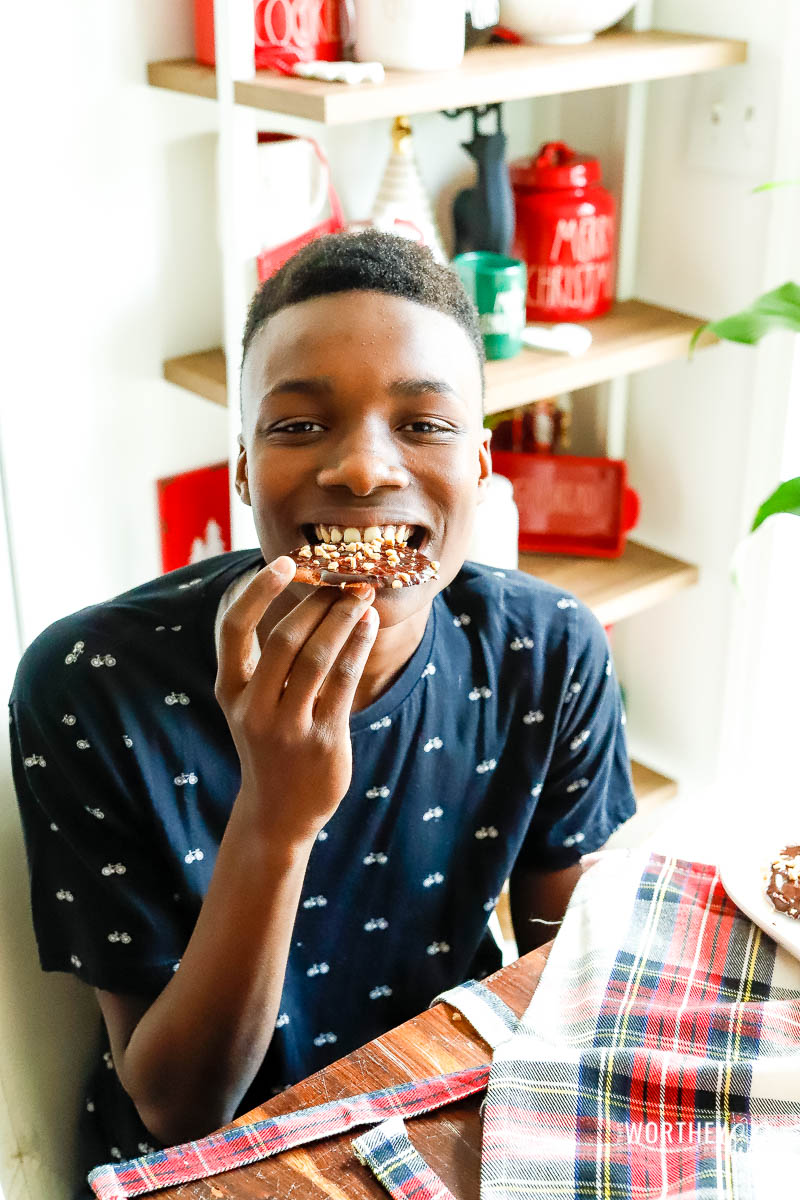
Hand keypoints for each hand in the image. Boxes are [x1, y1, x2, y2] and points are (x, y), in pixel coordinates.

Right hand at [215, 557, 377, 844]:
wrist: (278, 813)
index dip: (257, 591)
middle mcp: (254, 708)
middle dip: (318, 602)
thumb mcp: (251, 705)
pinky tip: (369, 626)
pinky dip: (358, 647)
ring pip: (318, 658)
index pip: (234, 629)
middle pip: (286, 639)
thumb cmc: (269, 744)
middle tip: (344, 578)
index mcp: (231, 691)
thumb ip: (266, 660)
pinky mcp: (323, 741)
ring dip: (343, 619)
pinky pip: (344, 683)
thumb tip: (305, 597)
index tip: (285, 562)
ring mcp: (289, 727)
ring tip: (362, 595)